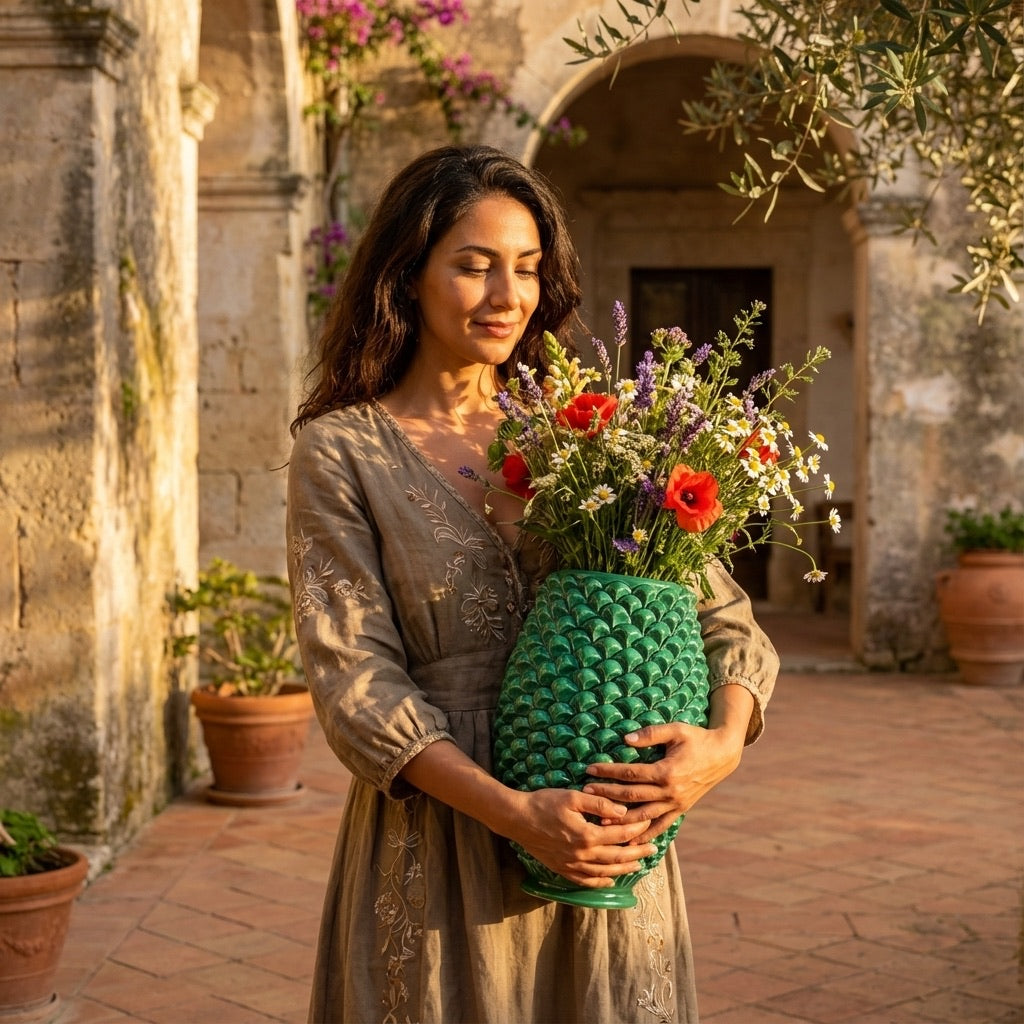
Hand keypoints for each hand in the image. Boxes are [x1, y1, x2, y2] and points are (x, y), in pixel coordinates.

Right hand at [502, 787, 657, 887]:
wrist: (517, 819)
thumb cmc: (544, 803)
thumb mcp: (572, 797)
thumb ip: (599, 803)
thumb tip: (623, 811)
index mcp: (587, 835)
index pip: (620, 835)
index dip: (636, 829)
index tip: (647, 822)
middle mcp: (582, 855)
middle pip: (617, 857)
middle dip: (637, 853)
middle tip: (652, 850)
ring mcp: (572, 865)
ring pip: (604, 872)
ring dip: (623, 869)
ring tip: (638, 866)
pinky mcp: (562, 869)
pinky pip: (586, 880)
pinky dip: (601, 882)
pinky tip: (609, 880)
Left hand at [581, 720, 744, 844]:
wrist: (723, 756)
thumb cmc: (697, 738)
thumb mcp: (676, 730)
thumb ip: (650, 734)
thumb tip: (625, 739)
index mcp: (667, 771)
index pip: (630, 773)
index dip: (609, 772)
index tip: (590, 770)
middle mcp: (670, 792)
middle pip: (632, 796)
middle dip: (606, 795)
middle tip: (585, 792)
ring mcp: (676, 804)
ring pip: (643, 816)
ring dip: (620, 819)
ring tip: (599, 819)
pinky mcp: (680, 810)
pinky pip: (660, 826)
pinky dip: (644, 835)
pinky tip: (628, 841)